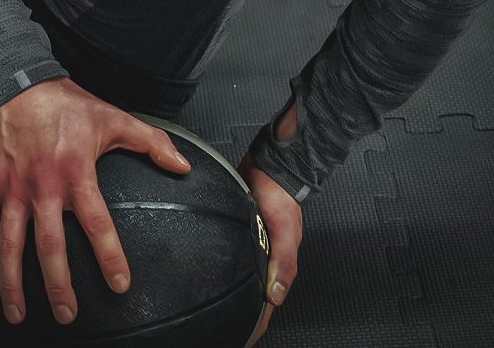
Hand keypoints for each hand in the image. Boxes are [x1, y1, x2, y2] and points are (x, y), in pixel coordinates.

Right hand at [0, 76, 191, 324]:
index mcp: (75, 173)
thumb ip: (151, 143)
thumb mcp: (113, 118)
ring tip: (19, 313)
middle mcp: (42, 186)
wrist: (15, 84)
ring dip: (12, 283)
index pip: (96, 222)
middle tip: (68, 314)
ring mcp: (12, 190)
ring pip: (10, 245)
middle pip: (49, 245)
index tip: (119, 284)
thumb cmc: (64, 104)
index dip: (109, 256)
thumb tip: (182, 165)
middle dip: (58, 285)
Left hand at [238, 102, 304, 343]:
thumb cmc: (280, 193)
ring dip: (229, 285)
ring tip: (214, 304)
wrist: (269, 163)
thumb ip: (283, 262)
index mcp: (279, 260)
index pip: (270, 298)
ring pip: (238, 270)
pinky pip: (228, 251)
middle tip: (225, 325)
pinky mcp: (234, 227)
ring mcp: (248, 240)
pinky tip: (208, 268)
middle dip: (241, 307)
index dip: (260, 318)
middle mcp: (263, 252)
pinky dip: (221, 262)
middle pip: (251, 286)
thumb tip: (276, 295)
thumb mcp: (285, 230)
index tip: (249, 335)